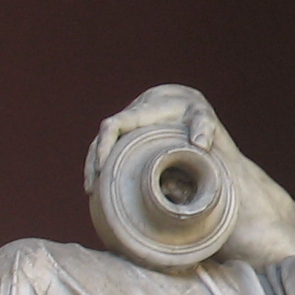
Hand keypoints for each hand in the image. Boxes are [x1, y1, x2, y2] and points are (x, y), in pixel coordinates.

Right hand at [86, 85, 221, 194]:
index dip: (103, 145)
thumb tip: (200, 145)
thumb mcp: (201, 116)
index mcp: (140, 114)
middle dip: (93, 163)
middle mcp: (126, 122)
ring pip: (98, 147)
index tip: (101, 167)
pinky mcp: (126, 141)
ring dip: (93, 167)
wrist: (182, 102)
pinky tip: (101, 187)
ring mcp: (124, 132)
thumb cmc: (191, 111)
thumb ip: (204, 126)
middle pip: (99, 140)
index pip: (113, 126)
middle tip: (92, 189)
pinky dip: (102, 168)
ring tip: (91, 192)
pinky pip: (108, 153)